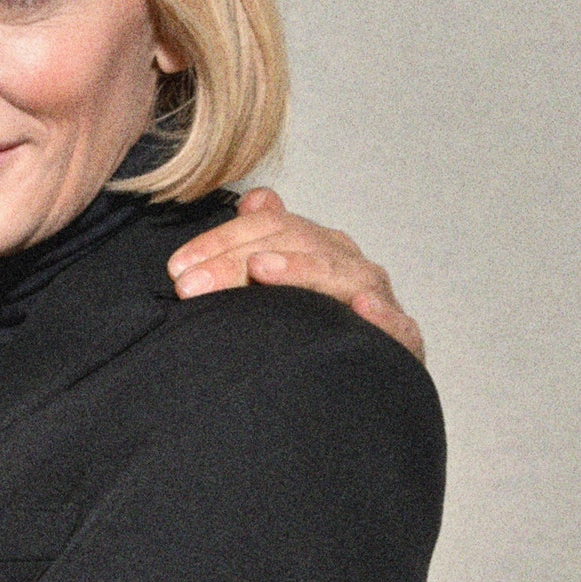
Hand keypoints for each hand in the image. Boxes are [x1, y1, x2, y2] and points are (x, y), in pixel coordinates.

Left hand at [165, 189, 425, 361]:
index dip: (219, 241)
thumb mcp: (280, 281)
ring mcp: (376, 296)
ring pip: (340, 273)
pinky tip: (360, 308)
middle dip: (236, 260)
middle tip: (191, 284)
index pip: (266, 226)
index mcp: (317, 245)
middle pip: (294, 244)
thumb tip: (255, 198)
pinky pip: (398, 326)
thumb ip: (262, 239)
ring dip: (300, 269)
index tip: (177, 268)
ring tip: (261, 269)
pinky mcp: (403, 340)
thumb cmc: (312, 327)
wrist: (359, 383)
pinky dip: (382, 316)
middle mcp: (346, 263)